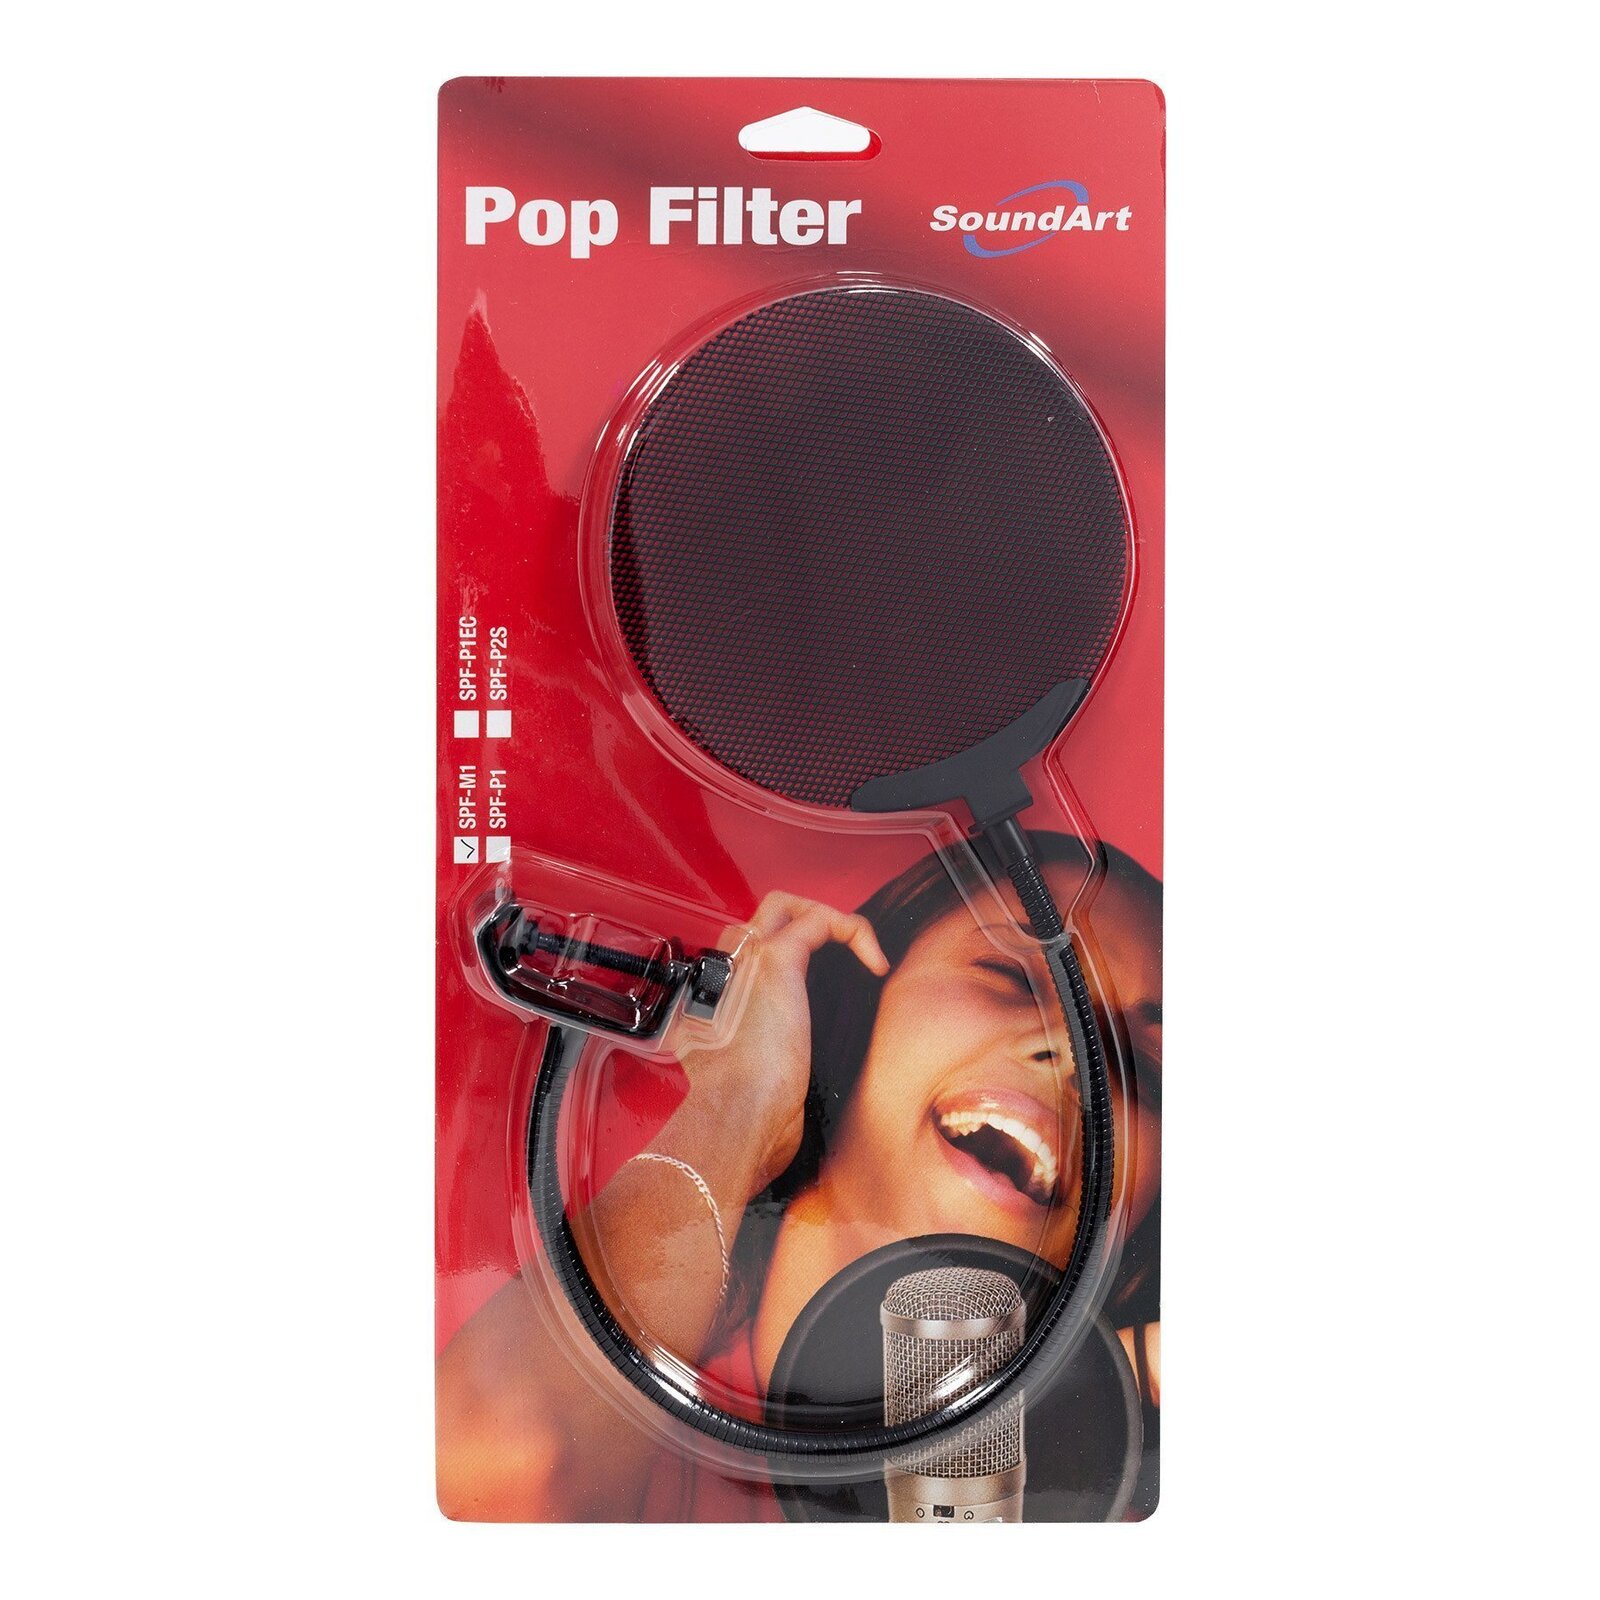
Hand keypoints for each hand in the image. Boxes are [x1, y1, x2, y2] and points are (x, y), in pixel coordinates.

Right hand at [671, 891, 887, 1196]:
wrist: (732, 1119)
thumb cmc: (742, 1117)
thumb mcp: (748, 1087)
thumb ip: (763, 1069)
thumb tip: (791, 1081)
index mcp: (714, 1001)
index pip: (748, 957)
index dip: (788, 964)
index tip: (820, 997)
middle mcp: (725, 972)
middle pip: (760, 921)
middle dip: (804, 926)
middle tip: (839, 959)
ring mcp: (746, 961)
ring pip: (784, 905)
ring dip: (826, 920)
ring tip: (858, 952)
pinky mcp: (776, 960)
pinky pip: (820, 920)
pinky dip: (854, 931)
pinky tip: (875, 963)